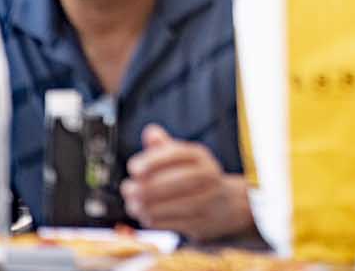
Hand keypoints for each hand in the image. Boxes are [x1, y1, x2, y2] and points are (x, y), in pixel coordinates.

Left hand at [121, 125, 252, 241]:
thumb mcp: (183, 159)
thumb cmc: (196, 178)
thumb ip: (164, 147)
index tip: (134, 168)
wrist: (226, 204)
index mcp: (201, 156)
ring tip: (132, 205)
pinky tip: (145, 216)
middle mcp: (208, 176)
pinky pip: (176, 223)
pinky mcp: (203, 222)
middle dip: (148, 187)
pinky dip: (157, 220)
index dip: (154, 161)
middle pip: (179, 181)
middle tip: (128, 189)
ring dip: (149, 206)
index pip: (178, 154)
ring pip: (177, 204)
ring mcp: (209, 200)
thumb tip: (150, 131)